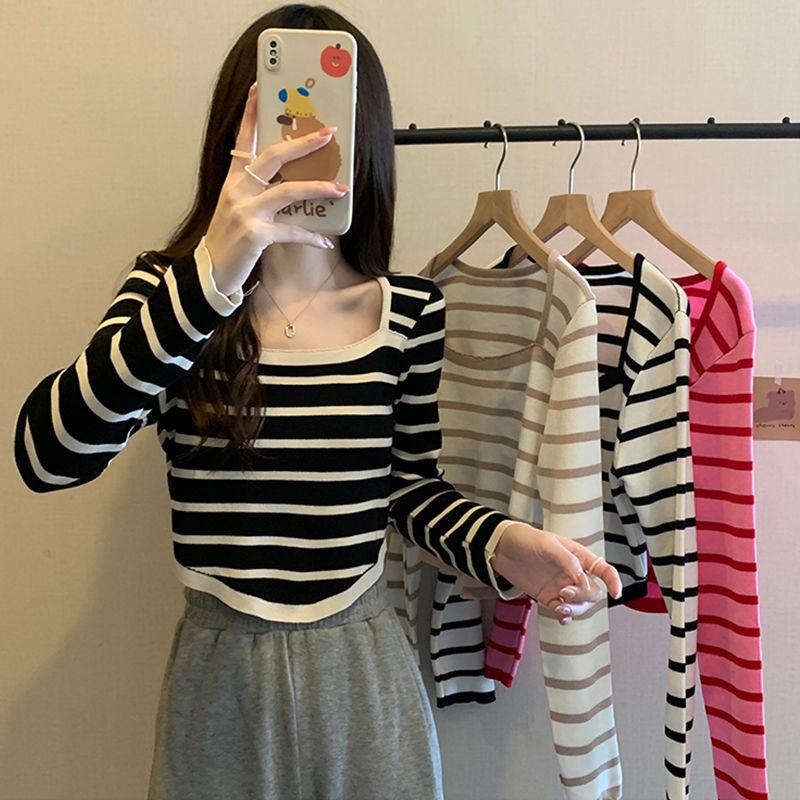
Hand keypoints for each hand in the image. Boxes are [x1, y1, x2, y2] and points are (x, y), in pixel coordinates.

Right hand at [203, 81, 350, 294]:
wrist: (210, 272)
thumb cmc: (229, 240)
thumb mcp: (238, 209)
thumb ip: (259, 193)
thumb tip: (294, 182)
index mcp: (233, 181)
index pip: (242, 140)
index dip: (250, 114)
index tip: (258, 89)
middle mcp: (238, 191)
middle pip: (273, 157)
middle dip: (303, 144)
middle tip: (328, 134)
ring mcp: (246, 211)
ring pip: (288, 191)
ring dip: (318, 188)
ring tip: (340, 189)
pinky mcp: (255, 235)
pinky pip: (291, 231)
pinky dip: (310, 236)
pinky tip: (326, 240)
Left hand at [491, 522, 622, 624]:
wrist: (501, 548)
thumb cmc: (525, 539)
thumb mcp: (548, 545)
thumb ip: (568, 562)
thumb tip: (583, 582)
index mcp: (578, 556)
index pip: (603, 569)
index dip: (613, 581)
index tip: (616, 593)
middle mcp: (573, 573)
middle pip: (592, 592)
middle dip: (583, 597)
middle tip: (565, 593)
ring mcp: (561, 586)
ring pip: (580, 605)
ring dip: (574, 609)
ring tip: (559, 605)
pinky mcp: (548, 596)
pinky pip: (562, 611)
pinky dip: (564, 616)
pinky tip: (560, 616)